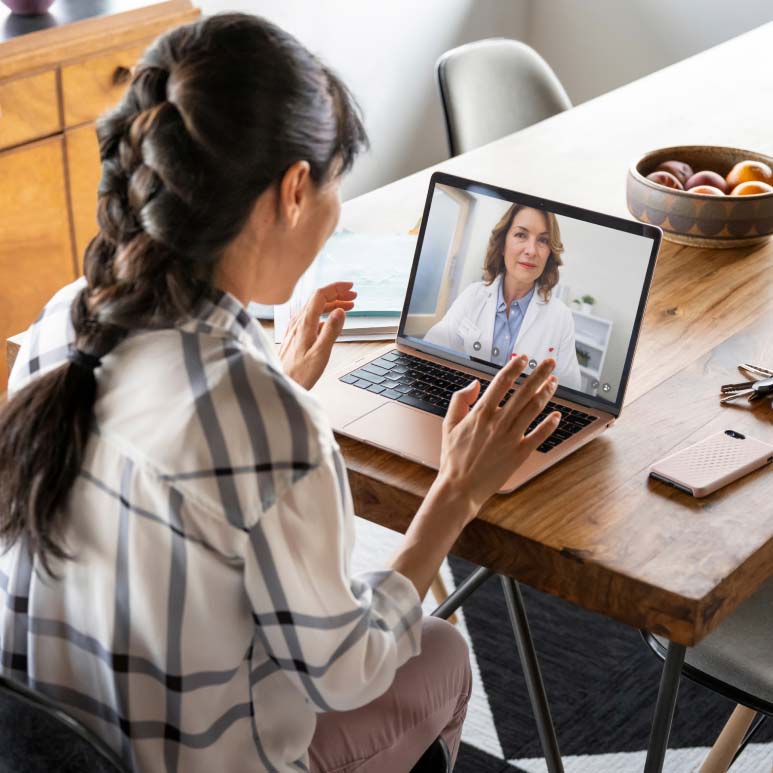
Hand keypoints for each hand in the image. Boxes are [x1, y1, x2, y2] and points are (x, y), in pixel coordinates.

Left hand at [279, 282, 355, 389]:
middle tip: (353, 296)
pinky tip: (331, 321)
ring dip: (332, 304)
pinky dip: (324, 315)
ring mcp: (295, 328)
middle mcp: (298, 323)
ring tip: (347, 306)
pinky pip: (311, 318)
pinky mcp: (295, 336)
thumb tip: (340, 312)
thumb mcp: (320, 353)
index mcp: (305, 323)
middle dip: (337, 294)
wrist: (281, 383)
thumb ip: (331, 330)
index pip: (320, 295)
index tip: (350, 287)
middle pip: (318, 299)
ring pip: (315, 308)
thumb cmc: (299, 373)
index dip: (336, 288)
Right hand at [438, 355, 560, 519]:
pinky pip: (539, 435)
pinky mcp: (520, 453)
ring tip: (554, 382)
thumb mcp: (448, 424)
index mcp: (480, 413)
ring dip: (546, 393)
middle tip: (550, 362)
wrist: (460, 487)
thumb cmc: (453, 457)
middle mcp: (498, 422)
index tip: (524, 358)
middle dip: (539, 374)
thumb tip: (474, 383)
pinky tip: (557, 415)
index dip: (514, 367)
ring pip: (533, 409)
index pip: (502, 382)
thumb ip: (459, 400)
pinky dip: (550, 424)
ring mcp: (511, 437)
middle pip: (523, 391)